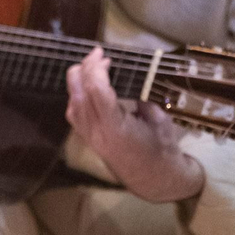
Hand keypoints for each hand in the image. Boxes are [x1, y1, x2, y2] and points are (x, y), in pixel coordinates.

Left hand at [65, 46, 204, 202]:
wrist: (154, 179)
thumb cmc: (162, 148)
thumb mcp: (159, 118)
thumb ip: (141, 97)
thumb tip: (128, 76)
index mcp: (117, 129)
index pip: (97, 91)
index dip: (96, 68)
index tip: (104, 55)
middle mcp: (97, 133)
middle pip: (79, 93)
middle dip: (85, 69)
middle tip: (97, 55)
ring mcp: (89, 138)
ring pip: (72, 102)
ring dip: (79, 80)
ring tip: (93, 67)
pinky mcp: (86, 139)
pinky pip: (73, 112)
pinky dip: (77, 94)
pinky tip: (88, 87)